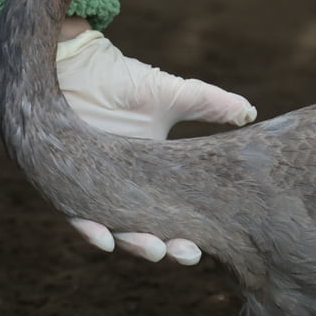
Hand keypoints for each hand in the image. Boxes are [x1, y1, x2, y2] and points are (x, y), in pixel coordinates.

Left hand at [56, 29, 256, 263]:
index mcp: (151, 180)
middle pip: (146, 234)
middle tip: (186, 252)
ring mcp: (94, 191)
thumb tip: (250, 112)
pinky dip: (89, 229)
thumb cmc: (122, 80)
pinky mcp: (66, 184)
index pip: (172, 220)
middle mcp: (123, 193)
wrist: (76, 63)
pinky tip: (104, 238)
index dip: (186, 239)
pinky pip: (76, 215)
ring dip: (133, 244)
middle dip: (166, 248)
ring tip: (154, 247)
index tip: (204, 247)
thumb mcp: (173, 96)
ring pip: (113, 232)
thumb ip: (211, 105)